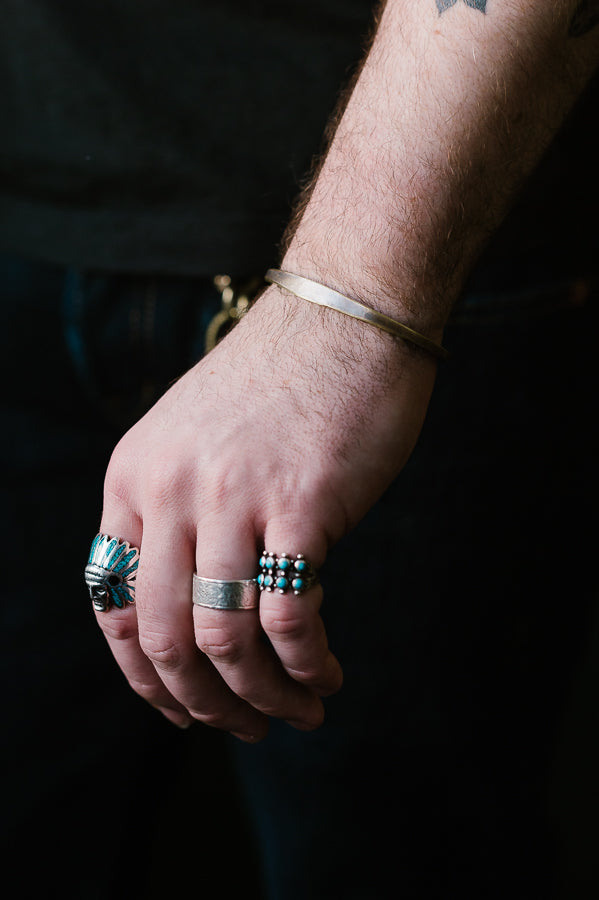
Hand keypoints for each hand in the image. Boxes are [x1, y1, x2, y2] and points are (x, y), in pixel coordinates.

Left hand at [95, 284, 437, 739]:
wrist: (344, 317)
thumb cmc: (279, 384)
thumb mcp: (194, 440)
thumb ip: (177, 514)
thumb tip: (193, 614)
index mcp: (133, 476)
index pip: (113, 607)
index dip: (144, 679)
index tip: (184, 710)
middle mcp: (171, 489)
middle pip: (167, 639)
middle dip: (205, 705)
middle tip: (246, 728)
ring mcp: (233, 496)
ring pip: (227, 639)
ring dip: (263, 697)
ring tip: (298, 713)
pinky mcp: (300, 503)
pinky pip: (292, 617)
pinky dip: (306, 665)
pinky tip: (326, 675)